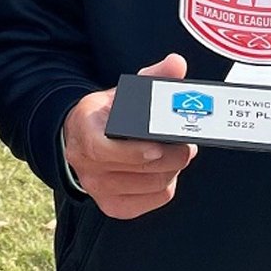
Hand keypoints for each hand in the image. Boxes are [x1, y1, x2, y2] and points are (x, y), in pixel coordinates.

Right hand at [62, 54, 196, 219]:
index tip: (159, 146)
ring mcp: (98, 189)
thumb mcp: (122, 93)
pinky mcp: (113, 207)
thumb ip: (152, 77)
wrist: (82, 138)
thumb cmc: (106, 115)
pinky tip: (165, 170)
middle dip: (172, 156)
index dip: (135, 151)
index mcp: (85, 129)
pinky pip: (154, 199)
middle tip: (188, 146)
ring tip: (178, 154)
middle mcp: (86, 164)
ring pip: (153, 184)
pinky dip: (167, 186)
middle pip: (141, 168)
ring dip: (173, 170)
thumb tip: (177, 63)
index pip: (104, 149)